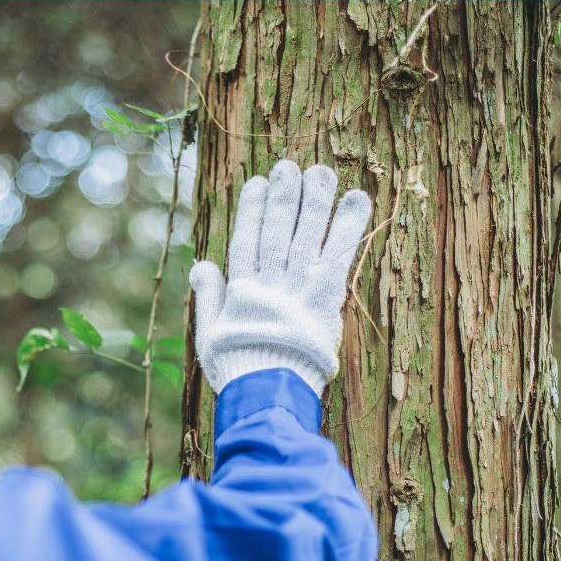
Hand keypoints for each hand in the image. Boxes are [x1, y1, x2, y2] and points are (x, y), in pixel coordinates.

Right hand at [189, 160, 372, 396]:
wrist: (266, 394)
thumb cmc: (237, 369)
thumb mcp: (210, 334)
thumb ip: (209, 297)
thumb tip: (203, 264)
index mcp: (241, 291)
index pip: (246, 241)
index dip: (251, 210)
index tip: (257, 182)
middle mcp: (270, 283)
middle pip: (277, 231)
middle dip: (284, 198)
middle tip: (290, 166)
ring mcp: (298, 288)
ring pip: (306, 236)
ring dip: (315, 202)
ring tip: (322, 172)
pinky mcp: (325, 298)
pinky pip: (338, 255)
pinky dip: (348, 226)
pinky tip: (358, 199)